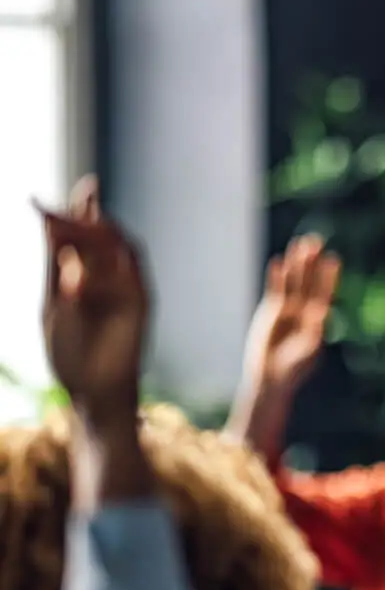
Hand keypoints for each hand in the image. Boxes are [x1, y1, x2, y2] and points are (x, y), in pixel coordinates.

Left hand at [40, 177, 148, 422]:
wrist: (93, 389)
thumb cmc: (70, 352)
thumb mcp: (53, 305)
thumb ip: (57, 268)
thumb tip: (52, 228)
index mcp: (79, 273)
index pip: (75, 235)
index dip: (64, 213)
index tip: (37, 199)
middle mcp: (104, 274)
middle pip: (97, 233)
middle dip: (82, 214)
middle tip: (58, 209)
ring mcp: (125, 285)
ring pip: (116, 246)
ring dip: (97, 231)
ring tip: (73, 226)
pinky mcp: (141, 300)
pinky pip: (131, 271)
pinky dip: (111, 262)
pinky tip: (83, 266)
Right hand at [242, 235, 340, 393]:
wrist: (271, 377)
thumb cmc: (294, 368)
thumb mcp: (308, 351)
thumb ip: (315, 331)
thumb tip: (324, 312)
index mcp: (317, 319)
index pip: (324, 293)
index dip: (328, 277)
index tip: (333, 259)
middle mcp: (304, 311)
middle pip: (309, 282)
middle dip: (312, 263)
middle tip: (316, 241)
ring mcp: (288, 310)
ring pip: (292, 282)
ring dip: (296, 265)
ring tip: (299, 245)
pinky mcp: (271, 312)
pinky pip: (275, 290)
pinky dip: (277, 278)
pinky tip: (278, 263)